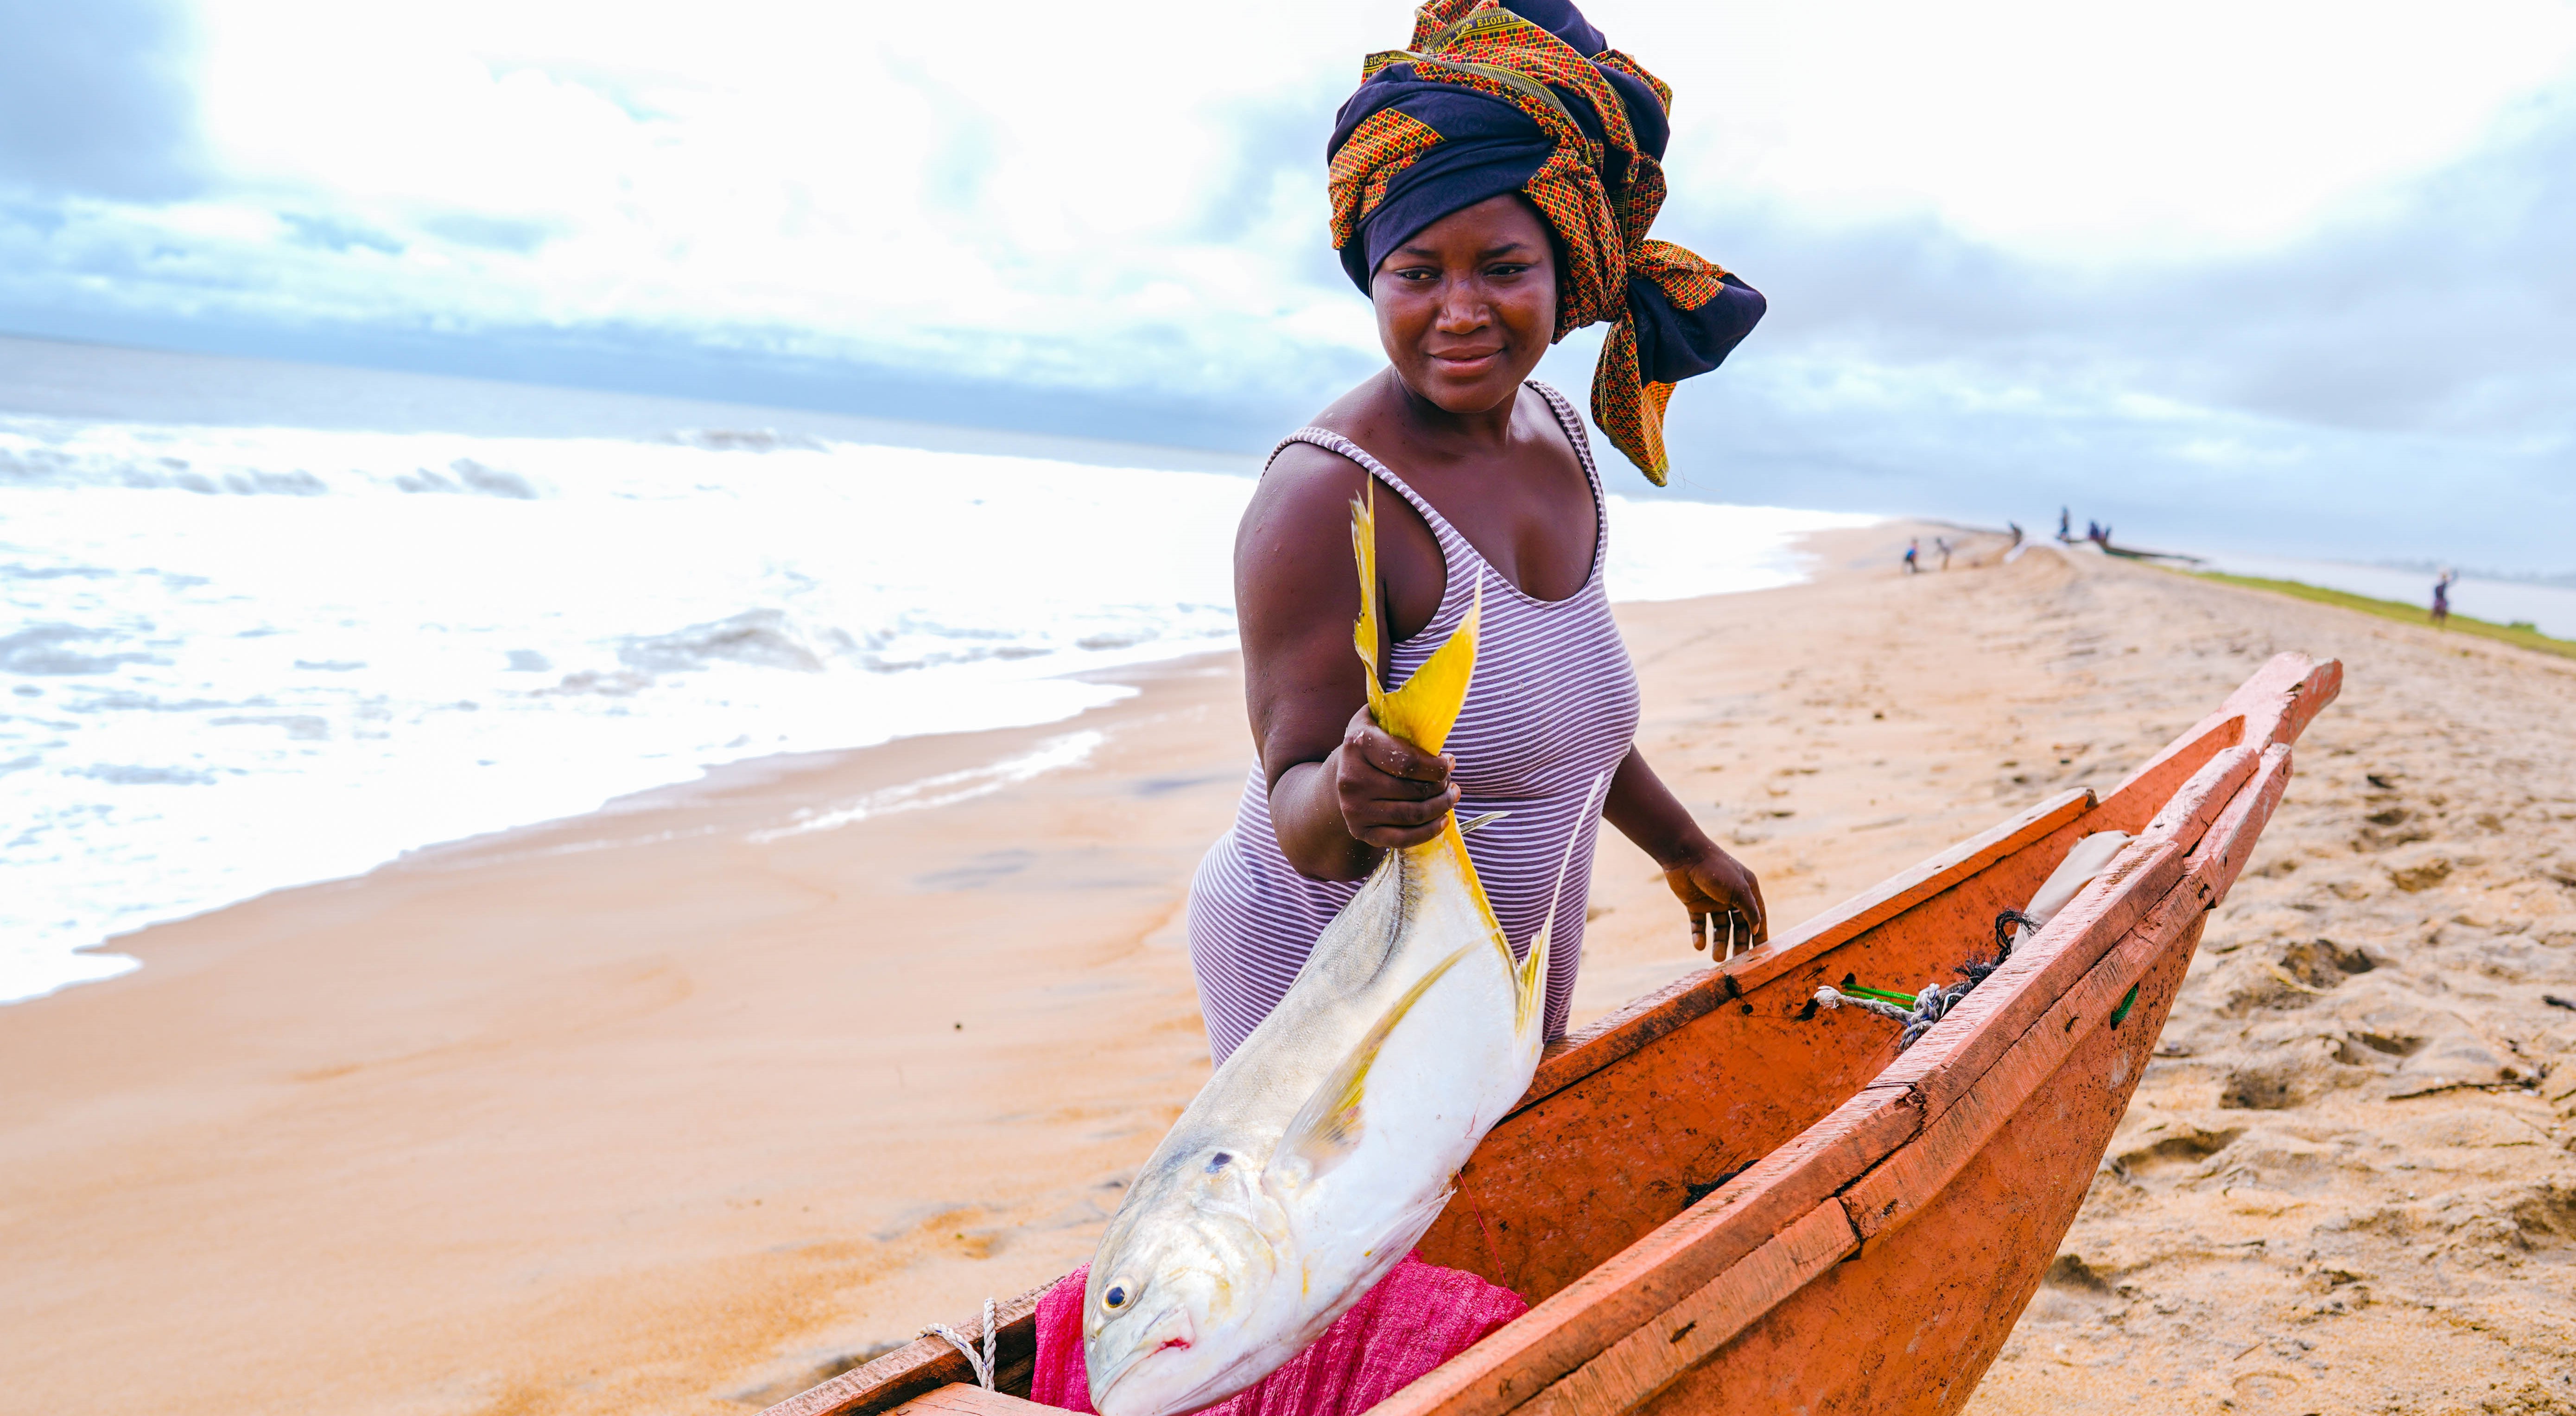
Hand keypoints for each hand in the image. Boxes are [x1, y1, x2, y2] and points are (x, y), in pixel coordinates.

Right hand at [1332, 703, 1459, 850]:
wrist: (1340, 778)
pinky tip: (1442, 820)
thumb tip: (1436, 702)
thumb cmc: (1371, 745)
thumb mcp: (1377, 720)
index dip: (1437, 766)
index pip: (1408, 761)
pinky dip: (1429, 831)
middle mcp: (1351, 778)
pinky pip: (1402, 839)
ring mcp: (1354, 808)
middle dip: (1442, 787)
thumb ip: (1399, 712)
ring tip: (1451, 797)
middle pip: (1414, 790)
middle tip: (1452, 783)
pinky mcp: (1360, 831)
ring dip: (1441, 807)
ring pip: (1412, 814)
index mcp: (1358, 744)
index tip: (1449, 762)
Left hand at [1660, 837, 1767, 953]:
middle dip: (1738, 943)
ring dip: (1719, 943)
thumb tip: (1758, 928)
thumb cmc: (1716, 869)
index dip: (1759, 934)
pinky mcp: (1695, 904)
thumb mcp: (1738, 890)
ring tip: (1716, 958)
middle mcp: (1731, 896)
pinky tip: (1699, 946)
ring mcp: (1713, 901)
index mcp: (1746, 890)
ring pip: (1719, 928)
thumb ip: (1750, 910)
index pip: (1757, 916)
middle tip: (1736, 961)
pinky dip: (1699, 935)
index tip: (1760, 953)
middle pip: (1738, 925)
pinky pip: (1699, 924)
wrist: (1684, 855)